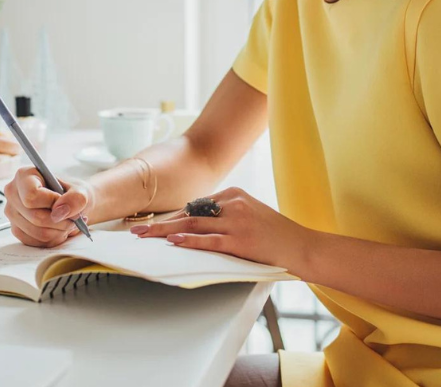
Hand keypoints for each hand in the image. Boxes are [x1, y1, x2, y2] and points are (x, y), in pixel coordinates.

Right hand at [4, 166, 94, 247]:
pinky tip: (59, 229)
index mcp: (24, 176)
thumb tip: (60, 212)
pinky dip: (53, 239)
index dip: (51, 202)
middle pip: (36, 217)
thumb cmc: (72, 193)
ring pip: (38, 232)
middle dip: (61, 221)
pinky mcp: (16, 229)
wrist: (70, 204)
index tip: (64, 202)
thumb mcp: (81, 191)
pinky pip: (37, 242)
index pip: (31, 196)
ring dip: (59, 231)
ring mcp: (12, 213)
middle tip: (75, 218)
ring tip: (69, 223)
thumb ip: (76, 198)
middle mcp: (13, 193)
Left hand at [130, 187, 310, 271]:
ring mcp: (237, 221)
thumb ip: (225, 214)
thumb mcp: (250, 213)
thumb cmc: (275, 233)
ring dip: (165, 232)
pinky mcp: (241, 240)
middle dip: (161, 223)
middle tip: (137, 230)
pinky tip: (174, 242)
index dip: (172, 217)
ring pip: (194, 225)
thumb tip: (194, 224)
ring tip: (145, 236)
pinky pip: (210, 240)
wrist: (302, 246)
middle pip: (189, 213)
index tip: (153, 224)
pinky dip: (190, 241)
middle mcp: (234, 203)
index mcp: (234, 194)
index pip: (195, 205)